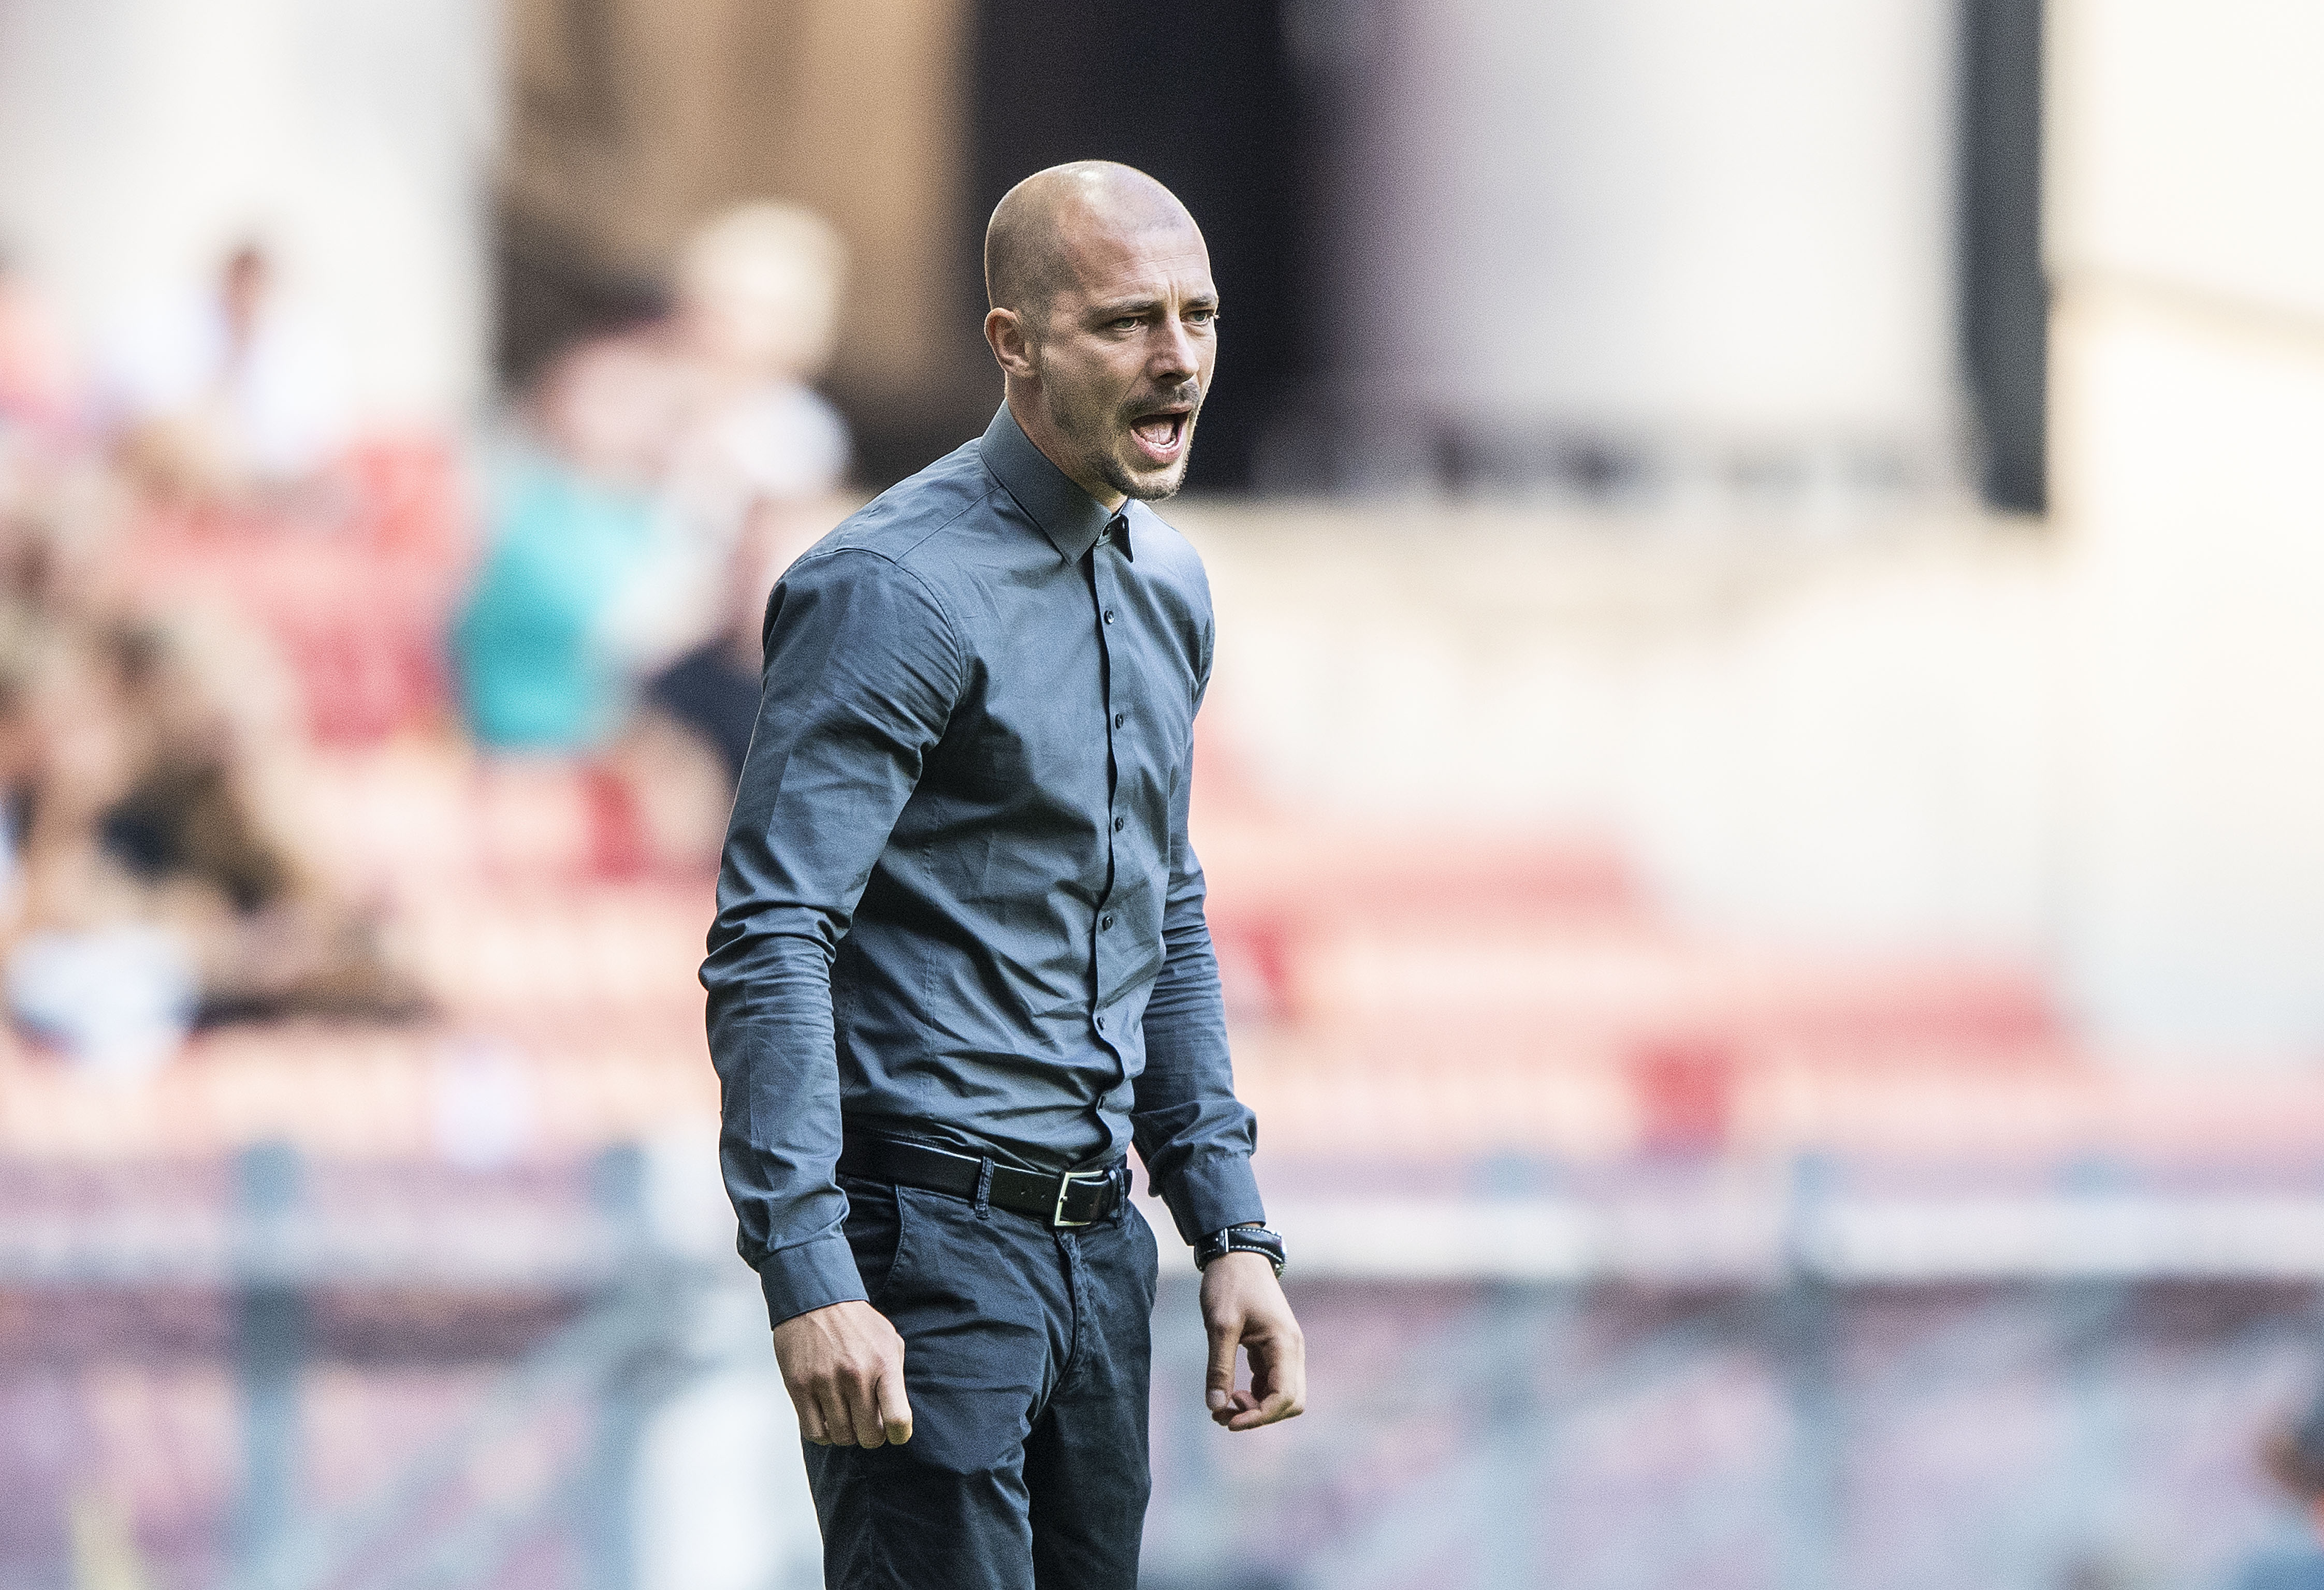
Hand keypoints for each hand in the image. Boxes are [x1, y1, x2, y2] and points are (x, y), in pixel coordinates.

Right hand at [772, 1300, 912, 1447]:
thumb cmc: (856, 1323)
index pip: (898, 1418)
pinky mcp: (799, 1387)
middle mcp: (855, 1375)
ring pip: (841, 1437)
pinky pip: (814, 1432)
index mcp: (883, 1363)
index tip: (896, 1434)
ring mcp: (824, 1382)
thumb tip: (897, 1416)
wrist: (815, 1299)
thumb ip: (895, 1376)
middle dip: (871, 1436)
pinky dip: (823, 1433)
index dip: (899, 1435)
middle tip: (868, 1424)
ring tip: (847, 1418)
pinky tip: (828, 1419)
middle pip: (869, 1436)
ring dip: (847, 1434)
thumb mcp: (889, 1340)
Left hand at [1200, 1251, 1305, 1430]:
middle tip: (1224, 1414)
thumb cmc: (1230, 1284)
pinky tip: (1230, 1392)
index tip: (1228, 1420)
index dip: (1259, 1417)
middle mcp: (1292, 1350)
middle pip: (1291, 1402)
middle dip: (1260, 1415)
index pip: (1285, 1397)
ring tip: (1222, 1407)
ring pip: (1282, 1395)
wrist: (1236, 1254)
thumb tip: (1215, 1406)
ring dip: (1256, 1407)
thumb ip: (1219, 1367)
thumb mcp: (1220, 1325)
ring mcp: (1285, 1349)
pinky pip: (1271, 1382)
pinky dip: (1254, 1394)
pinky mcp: (1273, 1348)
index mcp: (1285, 1344)